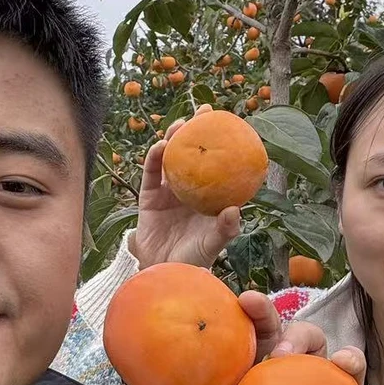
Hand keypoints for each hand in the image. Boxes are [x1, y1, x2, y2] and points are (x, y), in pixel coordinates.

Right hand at [130, 104, 241, 269]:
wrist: (162, 273)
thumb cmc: (193, 260)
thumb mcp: (212, 245)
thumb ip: (224, 230)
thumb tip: (234, 210)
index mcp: (209, 196)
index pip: (217, 164)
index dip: (223, 143)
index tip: (230, 123)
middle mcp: (190, 189)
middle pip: (194, 154)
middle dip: (198, 131)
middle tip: (205, 112)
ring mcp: (169, 191)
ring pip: (171, 158)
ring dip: (174, 139)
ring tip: (180, 126)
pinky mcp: (149, 197)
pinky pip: (151, 174)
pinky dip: (154, 159)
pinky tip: (159, 147)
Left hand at [135, 316, 365, 384]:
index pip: (234, 344)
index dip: (231, 317)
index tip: (226, 299)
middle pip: (274, 333)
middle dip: (268, 313)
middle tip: (257, 310)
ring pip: (313, 345)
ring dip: (306, 336)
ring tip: (292, 355)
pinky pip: (349, 377)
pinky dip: (349, 362)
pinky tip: (343, 366)